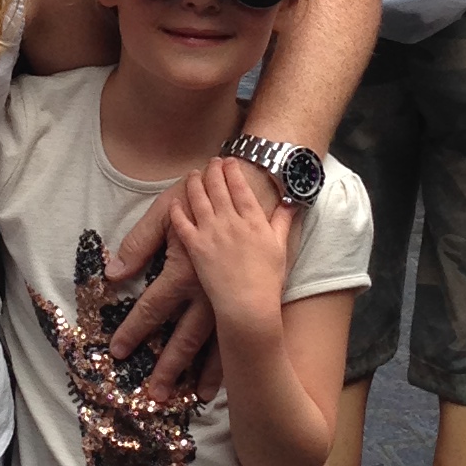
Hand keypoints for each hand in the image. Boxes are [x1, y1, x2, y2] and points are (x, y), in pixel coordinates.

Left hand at [107, 152, 280, 384]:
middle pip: (185, 337)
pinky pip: (236, 333)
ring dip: (203, 373)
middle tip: (154, 395)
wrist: (248, 186)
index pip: (154, 307)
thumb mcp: (165, 210)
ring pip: (215, 343)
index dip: (134, 330)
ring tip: (192, 398)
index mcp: (185, 269)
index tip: (118, 352)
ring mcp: (230, 296)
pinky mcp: (245, 294)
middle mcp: (208, 290)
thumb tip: (114, 272)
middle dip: (169, 367)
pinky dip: (229, 358)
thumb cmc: (200, 196)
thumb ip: (140, 241)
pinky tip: (223, 379)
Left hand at [167, 158, 293, 335]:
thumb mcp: (281, 247)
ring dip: (195, 182)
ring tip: (194, 173)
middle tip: (212, 161)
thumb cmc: (268, 279)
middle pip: (218, 187)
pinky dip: (177, 210)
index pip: (240, 186)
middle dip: (214, 170)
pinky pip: (182, 223)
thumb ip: (283, 221)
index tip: (230, 161)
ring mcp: (211, 233)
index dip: (233, 170)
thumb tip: (292, 202)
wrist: (248, 304)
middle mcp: (231, 221)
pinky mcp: (195, 247)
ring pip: (199, 199)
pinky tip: (174, 202)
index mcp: (253, 220)